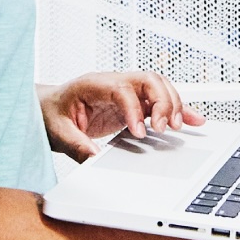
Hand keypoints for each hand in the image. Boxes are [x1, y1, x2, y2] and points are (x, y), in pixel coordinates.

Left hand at [39, 72, 204, 162]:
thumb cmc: (50, 113)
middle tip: (163, 127)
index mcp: (93, 84)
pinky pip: (159, 103)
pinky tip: (193, 120)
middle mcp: (114, 83)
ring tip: (178, 127)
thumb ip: (76, 145)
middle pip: (149, 80)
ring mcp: (126, 92)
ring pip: (159, 88)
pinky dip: (178, 110)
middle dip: (163, 101)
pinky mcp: (133, 104)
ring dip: (173, 105)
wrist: (46, 108)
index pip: (122, 89)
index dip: (134, 109)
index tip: (140, 133)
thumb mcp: (57, 132)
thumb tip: (95, 158)